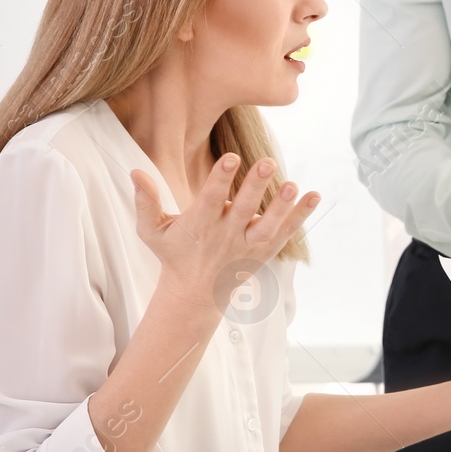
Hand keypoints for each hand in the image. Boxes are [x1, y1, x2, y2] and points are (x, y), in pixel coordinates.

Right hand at [131, 155, 319, 316]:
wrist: (194, 294)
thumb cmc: (173, 254)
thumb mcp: (152, 231)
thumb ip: (146, 202)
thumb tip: (135, 171)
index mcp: (199, 226)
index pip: (211, 199)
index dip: (220, 178)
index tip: (231, 157)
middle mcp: (226, 236)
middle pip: (243, 210)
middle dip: (255, 186)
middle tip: (267, 162)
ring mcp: (248, 245)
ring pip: (268, 226)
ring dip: (282, 207)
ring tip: (294, 186)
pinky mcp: (264, 251)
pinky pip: (286, 233)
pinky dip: (301, 217)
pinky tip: (315, 195)